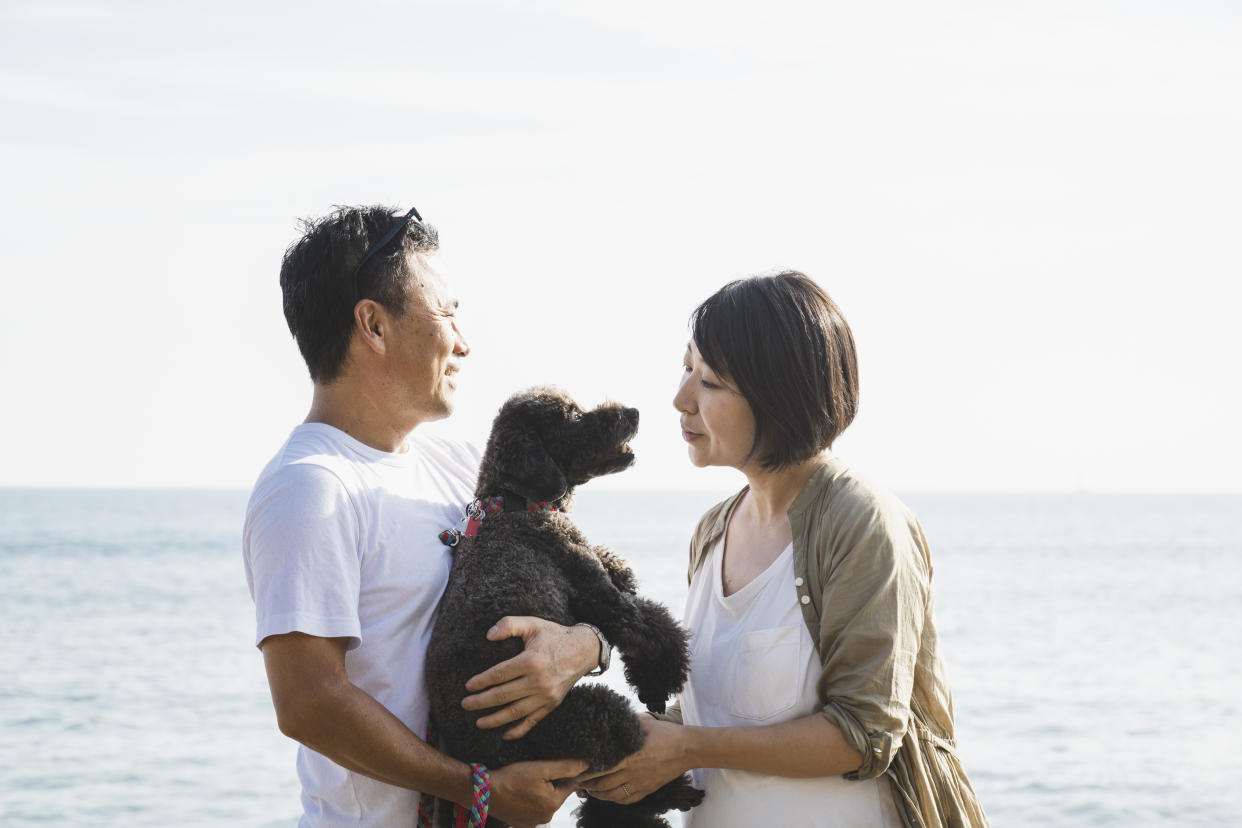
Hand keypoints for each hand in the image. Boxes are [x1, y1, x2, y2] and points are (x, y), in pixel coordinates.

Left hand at [462, 616, 598, 738]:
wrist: (584, 650)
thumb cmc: (554, 635)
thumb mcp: (532, 623)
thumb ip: (509, 624)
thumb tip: (488, 635)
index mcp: (531, 661)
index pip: (500, 675)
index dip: (482, 682)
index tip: (468, 686)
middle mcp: (538, 681)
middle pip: (503, 695)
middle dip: (481, 702)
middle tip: (465, 704)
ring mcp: (546, 696)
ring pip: (515, 712)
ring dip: (495, 719)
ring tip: (478, 722)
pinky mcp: (552, 705)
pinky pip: (532, 721)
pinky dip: (518, 730)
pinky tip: (504, 735)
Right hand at [488, 757, 587, 827]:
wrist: (484, 792)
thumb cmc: (512, 778)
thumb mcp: (541, 768)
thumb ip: (565, 767)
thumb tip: (587, 766)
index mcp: (553, 803)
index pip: (569, 785)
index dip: (563, 773)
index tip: (552, 765)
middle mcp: (545, 817)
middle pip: (556, 794)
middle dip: (550, 783)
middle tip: (535, 772)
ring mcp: (532, 822)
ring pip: (543, 802)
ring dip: (539, 792)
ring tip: (525, 781)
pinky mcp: (521, 823)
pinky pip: (531, 810)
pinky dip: (528, 801)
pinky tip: (519, 792)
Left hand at [578, 716, 688, 802]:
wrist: (687, 748)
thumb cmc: (665, 733)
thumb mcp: (643, 723)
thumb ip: (625, 724)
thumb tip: (609, 719)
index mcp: (630, 756)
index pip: (601, 768)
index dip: (585, 773)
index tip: (574, 772)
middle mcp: (633, 773)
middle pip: (603, 785)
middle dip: (587, 785)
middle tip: (575, 783)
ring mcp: (641, 783)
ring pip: (613, 796)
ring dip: (598, 795)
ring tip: (589, 790)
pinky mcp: (647, 790)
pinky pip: (627, 800)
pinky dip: (614, 800)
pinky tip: (608, 795)